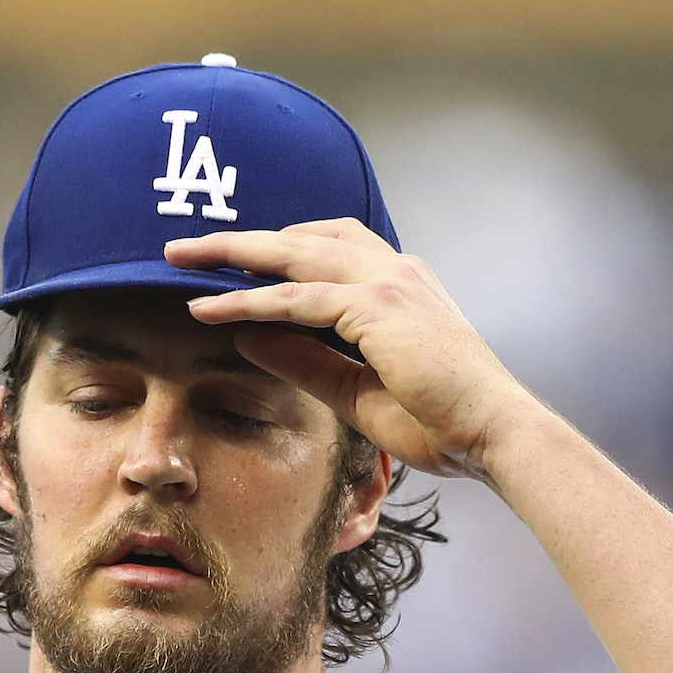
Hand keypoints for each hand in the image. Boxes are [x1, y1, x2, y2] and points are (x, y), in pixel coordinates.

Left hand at [168, 220, 546, 481]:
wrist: (493, 433)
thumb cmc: (440, 419)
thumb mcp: (356, 390)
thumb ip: (305, 361)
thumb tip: (247, 339)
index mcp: (399, 284)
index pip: (328, 247)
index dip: (277, 249)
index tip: (231, 260)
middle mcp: (395, 270)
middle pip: (301, 239)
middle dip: (238, 240)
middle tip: (182, 247)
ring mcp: (388, 283)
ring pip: (292, 257)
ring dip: (230, 256)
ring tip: (178, 260)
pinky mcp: (377, 308)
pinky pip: (297, 298)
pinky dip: (250, 302)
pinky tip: (211, 309)